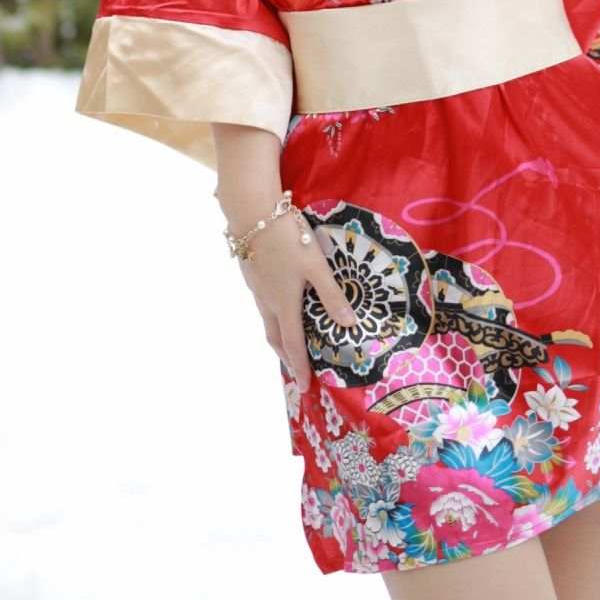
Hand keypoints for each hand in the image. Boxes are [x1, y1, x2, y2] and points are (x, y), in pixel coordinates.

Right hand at [239, 209, 358, 391]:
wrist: (250, 213)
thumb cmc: (287, 239)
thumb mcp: (316, 266)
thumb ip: (332, 295)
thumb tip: (349, 324)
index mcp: (284, 304)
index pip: (293, 344)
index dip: (300, 367)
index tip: (304, 387)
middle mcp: (267, 301)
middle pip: (275, 337)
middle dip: (286, 356)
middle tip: (296, 370)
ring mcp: (256, 287)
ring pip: (266, 320)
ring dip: (277, 336)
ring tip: (288, 341)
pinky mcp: (250, 273)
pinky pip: (262, 304)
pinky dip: (271, 315)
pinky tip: (278, 304)